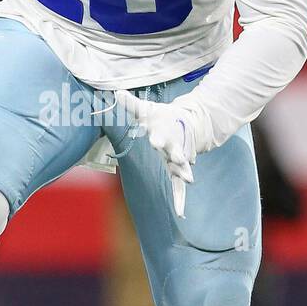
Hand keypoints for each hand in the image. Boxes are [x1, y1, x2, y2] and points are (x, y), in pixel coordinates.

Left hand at [116, 89, 197, 218]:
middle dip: (178, 157)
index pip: (159, 137)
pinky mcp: (179, 169)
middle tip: (181, 160)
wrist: (184, 122)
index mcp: (162, 134)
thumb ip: (131, 104)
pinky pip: (178, 186)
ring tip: (190, 181)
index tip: (156, 142)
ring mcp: (177, 160)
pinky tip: (180, 213)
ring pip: (181, 169)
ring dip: (185, 174)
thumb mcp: (146, 109)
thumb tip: (115, 92)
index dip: (158, 139)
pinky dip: (179, 198)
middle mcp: (172, 148)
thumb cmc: (160, 117)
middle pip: (175, 152)